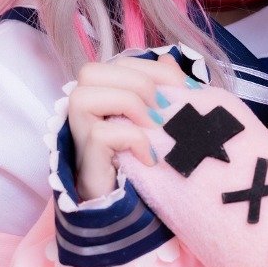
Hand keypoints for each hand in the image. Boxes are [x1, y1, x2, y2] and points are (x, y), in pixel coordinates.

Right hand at [67, 54, 186, 200]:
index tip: (188, 90)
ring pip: (85, 95)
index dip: (157, 70)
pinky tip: (149, 157)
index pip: (121, 62)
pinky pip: (101, 134)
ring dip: (128, 104)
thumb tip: (169, 59)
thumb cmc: (145, 158)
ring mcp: (80, 133)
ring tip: (155, 128)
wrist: (133, 207)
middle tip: (165, 109)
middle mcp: (84, 109)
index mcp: (103, 93)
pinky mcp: (85, 159)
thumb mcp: (160, 119)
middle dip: (138, 83)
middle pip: (93, 71)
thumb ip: (164, 88)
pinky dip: (132, 139)